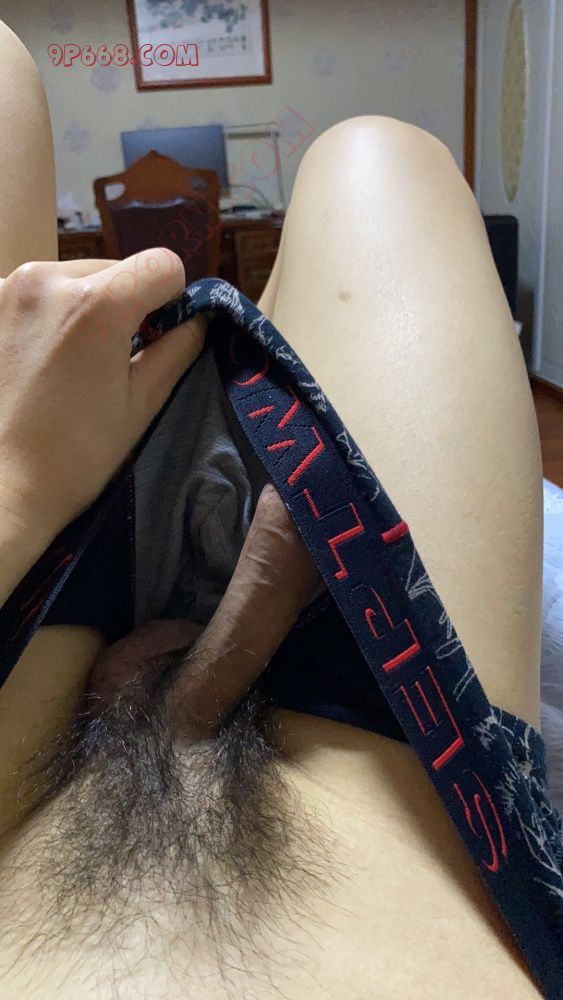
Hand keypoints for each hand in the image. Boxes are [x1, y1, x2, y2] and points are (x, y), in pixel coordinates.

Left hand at [0, 250, 204, 544]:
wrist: (0, 486)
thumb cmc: (75, 454)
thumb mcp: (141, 404)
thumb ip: (178, 349)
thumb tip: (196, 320)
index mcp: (97, 303)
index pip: (161, 264)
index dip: (172, 298)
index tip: (159, 335)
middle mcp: (47, 278)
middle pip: (114, 270)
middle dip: (123, 306)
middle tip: (111, 361)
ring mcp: (7, 287)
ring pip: (73, 279)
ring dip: (83, 308)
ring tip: (70, 365)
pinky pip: (36, 294)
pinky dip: (46, 316)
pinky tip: (36, 361)